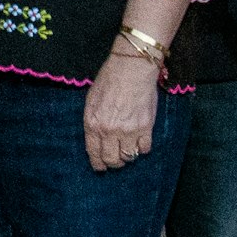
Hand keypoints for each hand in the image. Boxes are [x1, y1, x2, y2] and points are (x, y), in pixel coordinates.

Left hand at [83, 51, 158, 172]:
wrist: (131, 68)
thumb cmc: (109, 80)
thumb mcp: (91, 100)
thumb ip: (93, 120)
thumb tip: (96, 137)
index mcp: (93, 124)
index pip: (93, 153)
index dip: (98, 164)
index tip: (100, 168)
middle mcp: (109, 131)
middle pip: (111, 160)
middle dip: (113, 163)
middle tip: (116, 160)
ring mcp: (128, 131)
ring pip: (128, 157)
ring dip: (128, 156)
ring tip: (128, 149)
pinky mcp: (145, 127)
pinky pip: (144, 149)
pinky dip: (142, 148)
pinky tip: (140, 142)